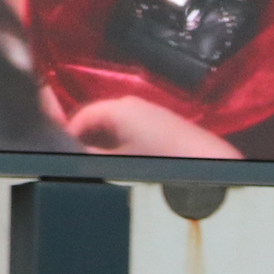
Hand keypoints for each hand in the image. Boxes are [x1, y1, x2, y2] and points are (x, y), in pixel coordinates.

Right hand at [64, 96, 242, 159]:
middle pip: (99, 122)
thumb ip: (88, 158)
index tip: (63, 154)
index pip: (81, 117)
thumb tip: (69, 158)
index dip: (68, 136)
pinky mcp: (166, 126)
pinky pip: (135, 134)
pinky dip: (127, 147)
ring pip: (117, 129)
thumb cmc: (166, 160)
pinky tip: (132, 166)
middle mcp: (135, 105)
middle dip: (89, 143)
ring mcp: (152, 114)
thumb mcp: (116, 163)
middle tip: (84, 164)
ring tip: (107, 169)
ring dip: (108, 147)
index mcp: (119, 107)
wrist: (209, 166)